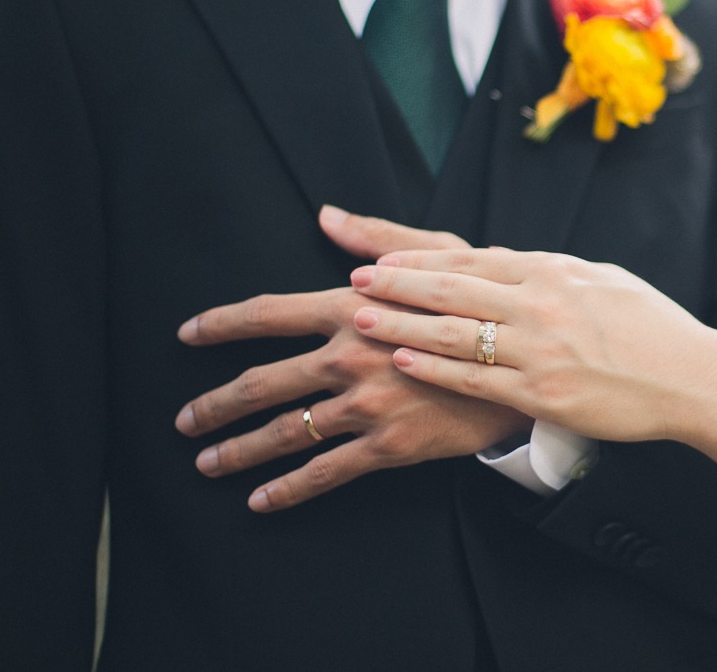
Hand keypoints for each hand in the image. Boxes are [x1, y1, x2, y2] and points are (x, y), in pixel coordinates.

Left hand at [174, 207, 530, 511]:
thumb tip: (326, 215)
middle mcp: (351, 356)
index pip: (268, 314)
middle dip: (214, 405)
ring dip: (237, 451)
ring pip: (285, 432)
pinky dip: (286, 489)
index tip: (187, 334)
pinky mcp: (390, 445)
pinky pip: (325, 473)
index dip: (222, 324)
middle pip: (262, 383)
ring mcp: (367, 404)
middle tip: (183, 420)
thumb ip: (378, 239)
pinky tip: (260, 500)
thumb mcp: (440, 255)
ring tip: (206, 463)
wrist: (533, 361)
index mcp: (354, 307)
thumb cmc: (485, 301)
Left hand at [348, 247, 716, 446]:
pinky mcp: (544, 394)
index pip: (471, 260)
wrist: (692, 377)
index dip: (420, 260)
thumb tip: (507, 257)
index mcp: (553, 271)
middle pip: (453, 289)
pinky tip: (407, 362)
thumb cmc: (652, 327)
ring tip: (364, 321)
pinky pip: (478, 381)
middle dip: (398, 284)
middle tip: (356, 282)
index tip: (382, 259)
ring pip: (456, 334)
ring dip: (404, 325)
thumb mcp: (603, 279)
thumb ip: (551, 269)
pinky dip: (437, 370)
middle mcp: (540, 305)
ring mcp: (540, 350)